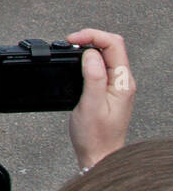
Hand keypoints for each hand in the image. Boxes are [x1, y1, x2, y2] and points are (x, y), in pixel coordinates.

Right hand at [66, 28, 134, 170]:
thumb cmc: (96, 136)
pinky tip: (74, 64)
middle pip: (110, 45)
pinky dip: (84, 59)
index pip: (114, 44)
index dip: (92, 36)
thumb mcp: (91, 105)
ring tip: (69, 51)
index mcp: (122, 82)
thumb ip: (93, 77)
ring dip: (86, 48)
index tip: (72, 40)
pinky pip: (98, 66)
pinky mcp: (106, 89)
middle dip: (88, 38)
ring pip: (104, 54)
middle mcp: (122, 81)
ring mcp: (115, 84)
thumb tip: (90, 53)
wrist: (98, 155)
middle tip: (68, 43)